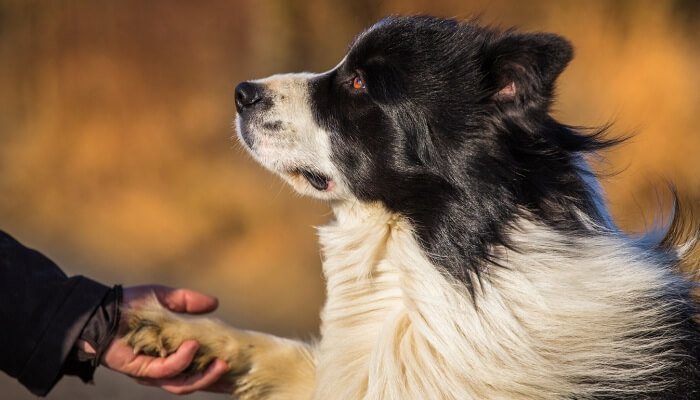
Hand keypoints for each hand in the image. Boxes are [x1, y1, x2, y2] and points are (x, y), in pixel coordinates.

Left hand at [99, 285, 231, 393]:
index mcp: (172, 353)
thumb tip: (215, 303)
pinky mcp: (141, 370)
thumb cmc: (129, 304)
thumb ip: (188, 302)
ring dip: (204, 376)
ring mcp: (152, 372)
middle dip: (215, 378)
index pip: (198, 367)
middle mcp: (164, 367)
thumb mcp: (165, 298)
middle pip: (194, 382)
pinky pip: (166, 371)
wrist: (100, 309)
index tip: (235, 359)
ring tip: (220, 362)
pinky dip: (182, 361)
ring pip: (183, 384)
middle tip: (232, 364)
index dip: (216, 368)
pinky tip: (192, 346)